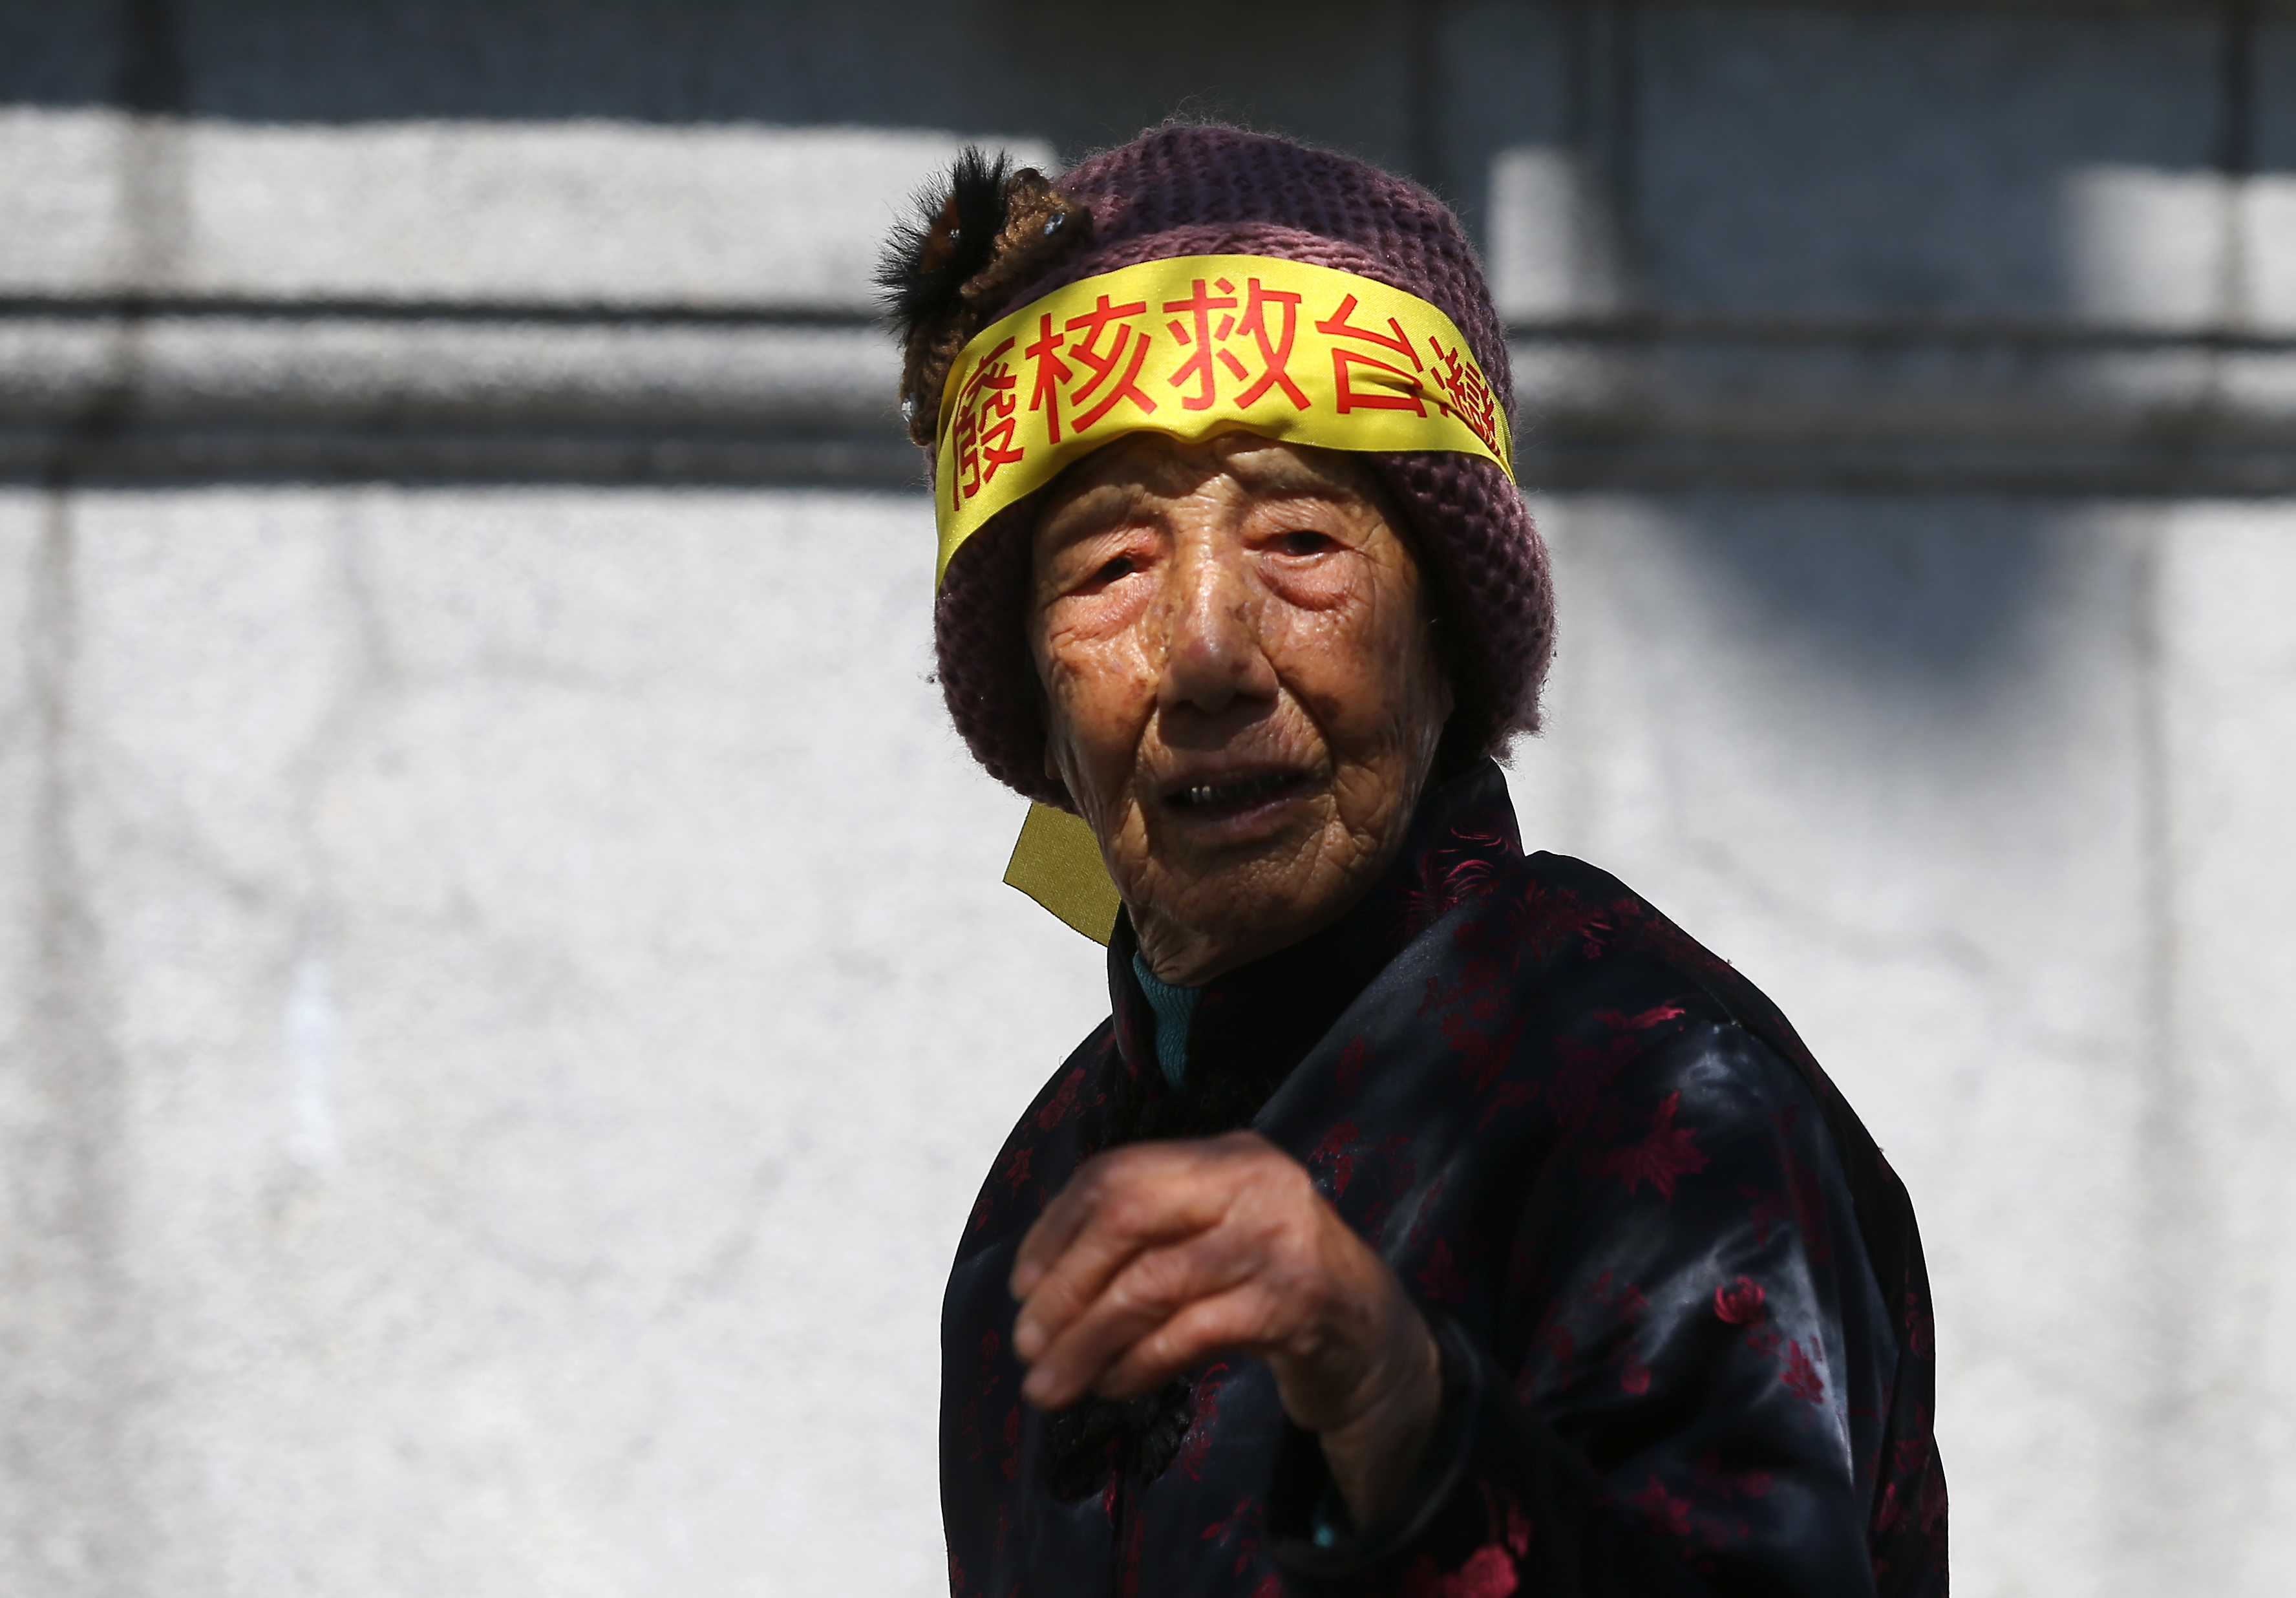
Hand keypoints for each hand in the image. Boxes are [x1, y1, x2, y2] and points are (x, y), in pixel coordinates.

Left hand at [1009, 1131, 1441, 1526]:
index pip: (1117, 1173)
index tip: (1021, 1285)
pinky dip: (1136, 1365)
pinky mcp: (1295, 1303)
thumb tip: (1037, 1282)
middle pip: (1125, 1217)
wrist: (1379, 1346)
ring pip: (1148, 1284)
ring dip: (1084, 1341)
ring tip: (1049, 1386)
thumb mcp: (1217, 1239)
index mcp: (1227, 1154)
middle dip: (1063, 1285)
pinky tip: (1114, 1387)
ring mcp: (1279, 1239)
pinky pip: (1188, 1334)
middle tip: (1026, 1344)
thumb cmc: (1276, 1292)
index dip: (1055, 1228)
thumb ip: (1151, 1237)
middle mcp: (1255, 1181)